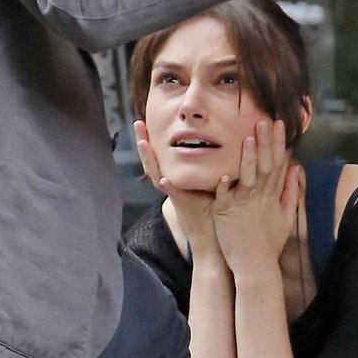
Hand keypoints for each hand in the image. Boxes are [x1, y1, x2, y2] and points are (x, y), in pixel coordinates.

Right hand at [133, 121, 220, 261]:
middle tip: (138, 123)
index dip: (152, 138)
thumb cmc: (213, 209)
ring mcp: (174, 196)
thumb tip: (219, 140)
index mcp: (176, 178)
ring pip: (156, 175)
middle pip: (152, 161)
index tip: (146, 119)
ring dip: (149, 159)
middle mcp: (171, 185)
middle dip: (143, 142)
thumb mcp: (208, 181)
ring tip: (143, 143)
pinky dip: (169, 186)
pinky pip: (175, 195)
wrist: (213, 238)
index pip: (160, 155)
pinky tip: (163, 177)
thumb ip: (208, 164)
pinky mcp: (182, 207)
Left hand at [211, 119, 301, 275]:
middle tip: (264, 121)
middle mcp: (260, 197)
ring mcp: (244, 205)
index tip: (279, 124)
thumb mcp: (285, 217)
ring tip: (248, 138)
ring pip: (248, 178)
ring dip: (249, 158)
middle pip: (265, 165)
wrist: (256, 267)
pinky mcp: (228, 215)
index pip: (278, 164)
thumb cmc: (268, 243)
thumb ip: (290, 192)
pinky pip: (225, 199)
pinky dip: (224, 188)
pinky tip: (223, 175)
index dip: (278, 143)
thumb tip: (297, 169)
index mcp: (271, 195)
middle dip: (266, 143)